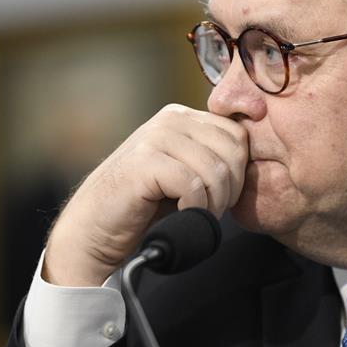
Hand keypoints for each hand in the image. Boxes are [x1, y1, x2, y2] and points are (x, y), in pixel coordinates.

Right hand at [42, 104, 248, 286]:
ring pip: (216, 169)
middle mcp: (170, 119)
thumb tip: (253, 158)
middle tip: (211, 209)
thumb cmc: (142, 206)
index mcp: (181, 117)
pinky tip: (182, 215)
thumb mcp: (182, 172)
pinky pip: (193, 184)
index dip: (239, 171)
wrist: (93, 229)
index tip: (222, 196)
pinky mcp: (144, 161)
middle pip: (233, 150)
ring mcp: (155, 137)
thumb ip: (209, 157)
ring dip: (214, 202)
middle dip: (230, 188)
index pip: (238, 134)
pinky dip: (195, 207)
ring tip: (197, 215)